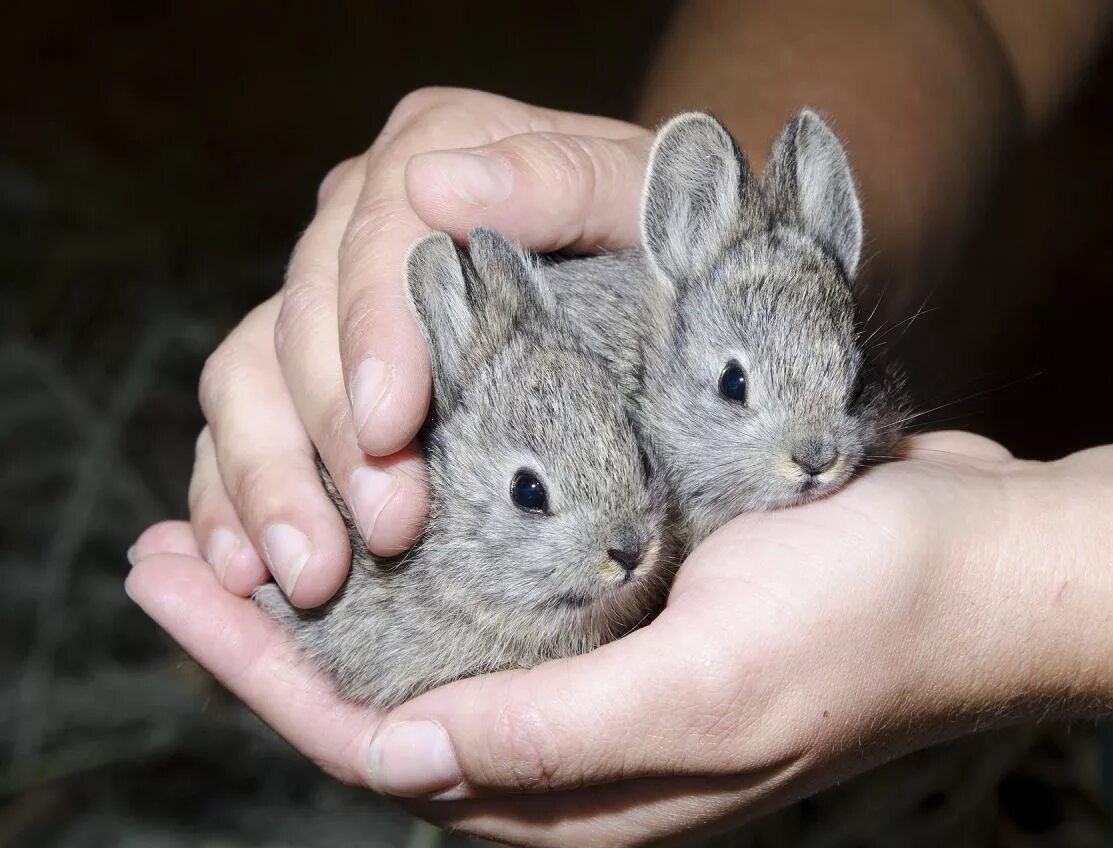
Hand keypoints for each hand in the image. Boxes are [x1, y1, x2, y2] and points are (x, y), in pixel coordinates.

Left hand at [129, 431, 1040, 845]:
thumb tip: (395, 763)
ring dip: (333, 586)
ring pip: (432, 644)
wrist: (989, 564)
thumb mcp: (716, 684)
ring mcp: (608, 674)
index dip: (263, 676)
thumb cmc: (874, 619)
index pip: (379, 746)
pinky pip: (499, 591)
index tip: (175, 589)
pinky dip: (422, 549)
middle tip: (166, 549)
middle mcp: (583, 744)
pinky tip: (379, 496)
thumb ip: (559, 738)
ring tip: (238, 518)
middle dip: (266, 632)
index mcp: (588, 791)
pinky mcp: (636, 609)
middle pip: (382, 698)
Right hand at [183, 88, 652, 606]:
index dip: (372, 333)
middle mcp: (364, 217)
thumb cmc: (665, 237)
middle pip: (302, 320)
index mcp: (439, 148)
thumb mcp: (644, 198)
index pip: (377, 238)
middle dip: (333, 436)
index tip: (391, 424)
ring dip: (268, 483)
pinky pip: (242, 427)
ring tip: (307, 575)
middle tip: (386, 532)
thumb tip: (440, 182)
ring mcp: (330, 294)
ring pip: (249, 379)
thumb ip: (562, 179)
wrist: (663, 273)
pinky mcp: (312, 367)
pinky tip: (246, 570)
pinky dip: (233, 499)